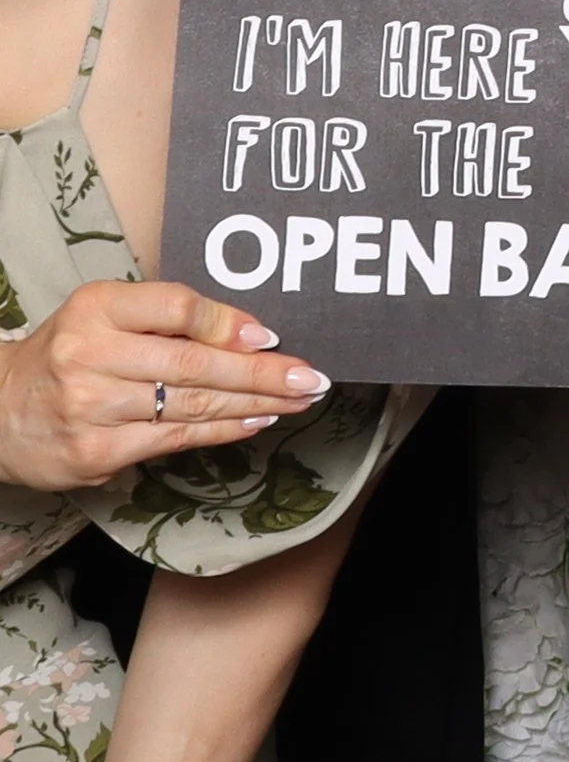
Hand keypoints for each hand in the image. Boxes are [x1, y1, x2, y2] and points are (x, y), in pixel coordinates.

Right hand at [0, 280, 326, 491]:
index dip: (228, 322)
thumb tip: (248, 332)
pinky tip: (254, 422)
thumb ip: (166, 317)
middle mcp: (89, 355)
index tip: (270, 334)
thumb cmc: (68, 354)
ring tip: (294, 399)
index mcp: (95, 308)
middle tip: (308, 376)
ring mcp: (90, 408)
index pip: (176, 308)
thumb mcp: (105, 315)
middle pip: (193, 363)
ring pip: (190, 406)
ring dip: (251, 404)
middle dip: (260, 372)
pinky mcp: (94, 453)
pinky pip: (173, 440)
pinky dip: (221, 432)